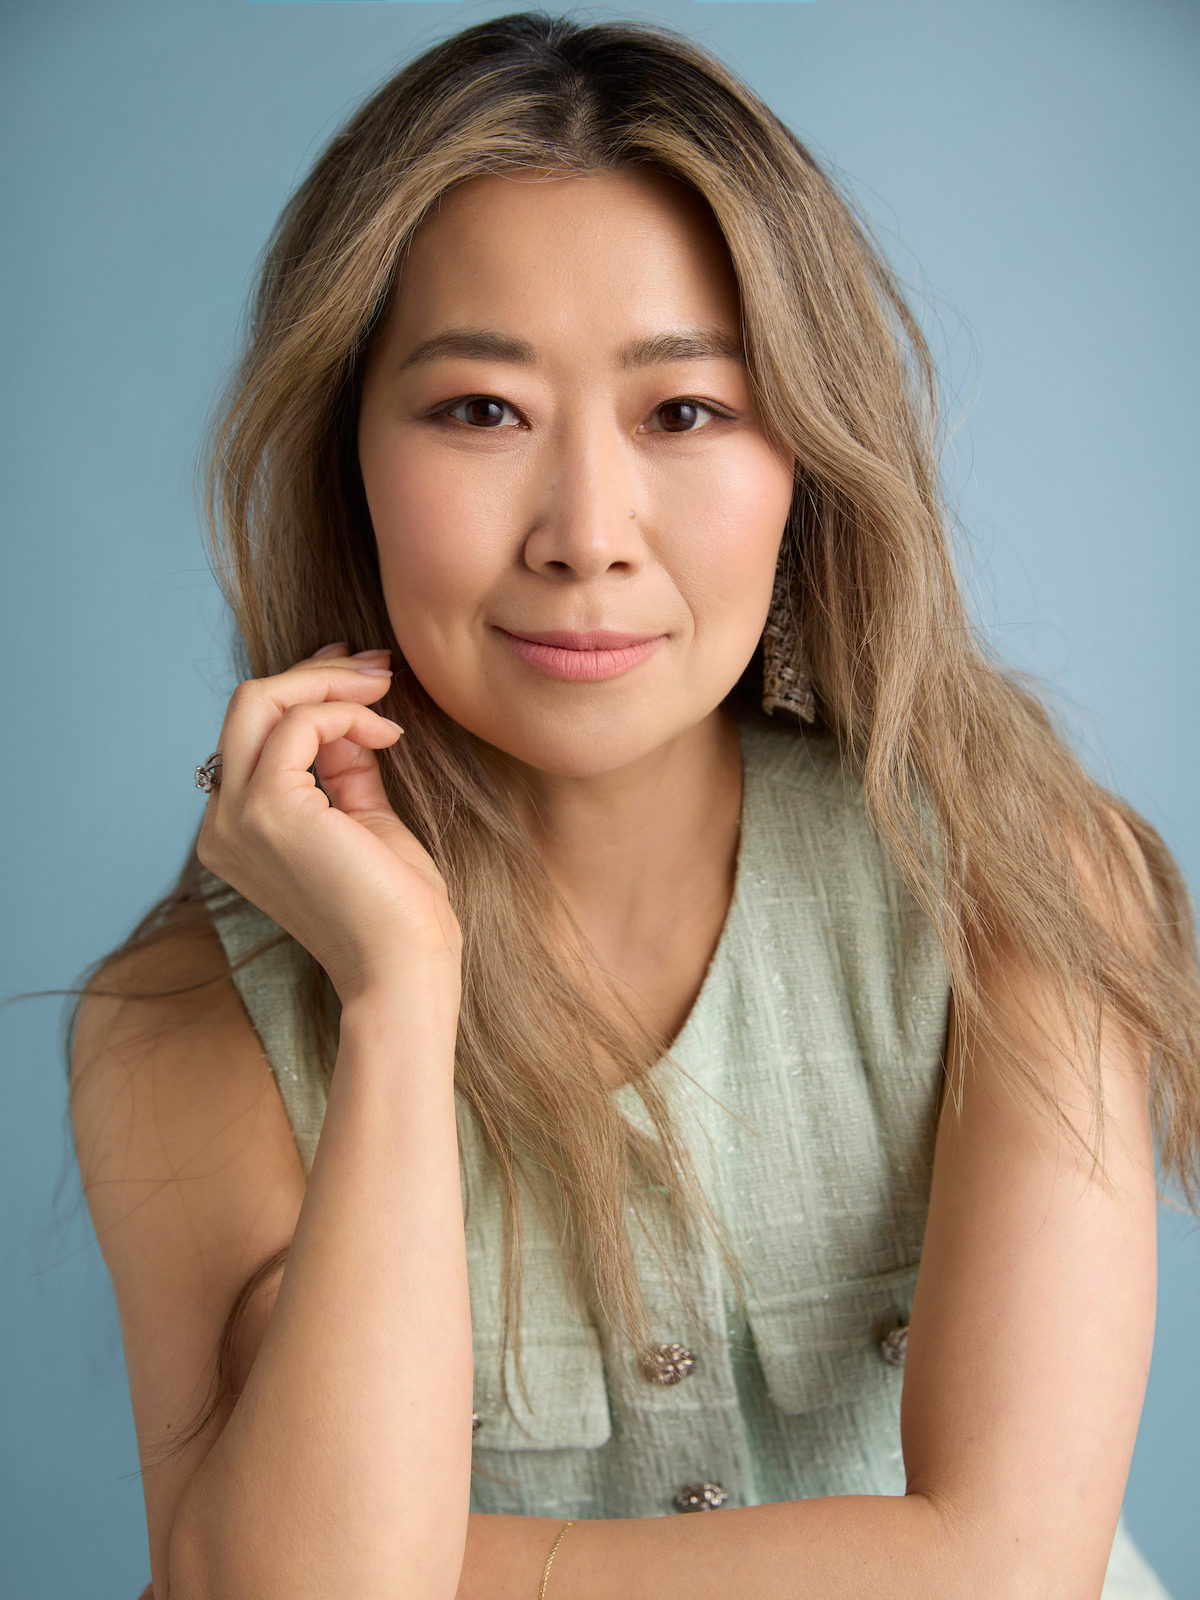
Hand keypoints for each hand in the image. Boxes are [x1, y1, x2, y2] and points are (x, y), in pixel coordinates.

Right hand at [197, 642, 461, 1001]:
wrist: (404, 969)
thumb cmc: (395, 909)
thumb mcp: (365, 821)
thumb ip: (344, 769)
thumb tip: (347, 714)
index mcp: (236, 830)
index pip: (255, 734)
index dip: (307, 691)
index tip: (362, 675)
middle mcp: (222, 824)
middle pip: (247, 705)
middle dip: (316, 674)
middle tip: (378, 666)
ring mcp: (237, 817)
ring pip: (261, 700)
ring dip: (333, 683)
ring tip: (386, 691)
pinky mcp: (268, 810)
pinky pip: (299, 724)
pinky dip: (347, 714)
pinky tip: (388, 735)